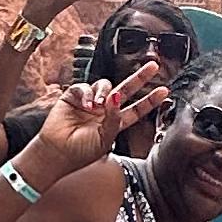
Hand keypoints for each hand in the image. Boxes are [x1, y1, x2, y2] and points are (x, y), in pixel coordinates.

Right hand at [27, 60, 164, 178]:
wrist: (57, 154)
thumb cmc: (81, 152)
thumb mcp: (105, 139)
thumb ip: (114, 118)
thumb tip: (116, 96)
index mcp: (114, 123)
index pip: (136, 110)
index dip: (149, 101)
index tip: (164, 91)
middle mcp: (104, 110)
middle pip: (125, 90)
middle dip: (139, 78)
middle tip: (153, 66)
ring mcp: (89, 103)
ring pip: (104, 85)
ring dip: (104, 92)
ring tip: (99, 105)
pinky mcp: (73, 97)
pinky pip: (84, 87)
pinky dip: (86, 93)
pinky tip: (85, 105)